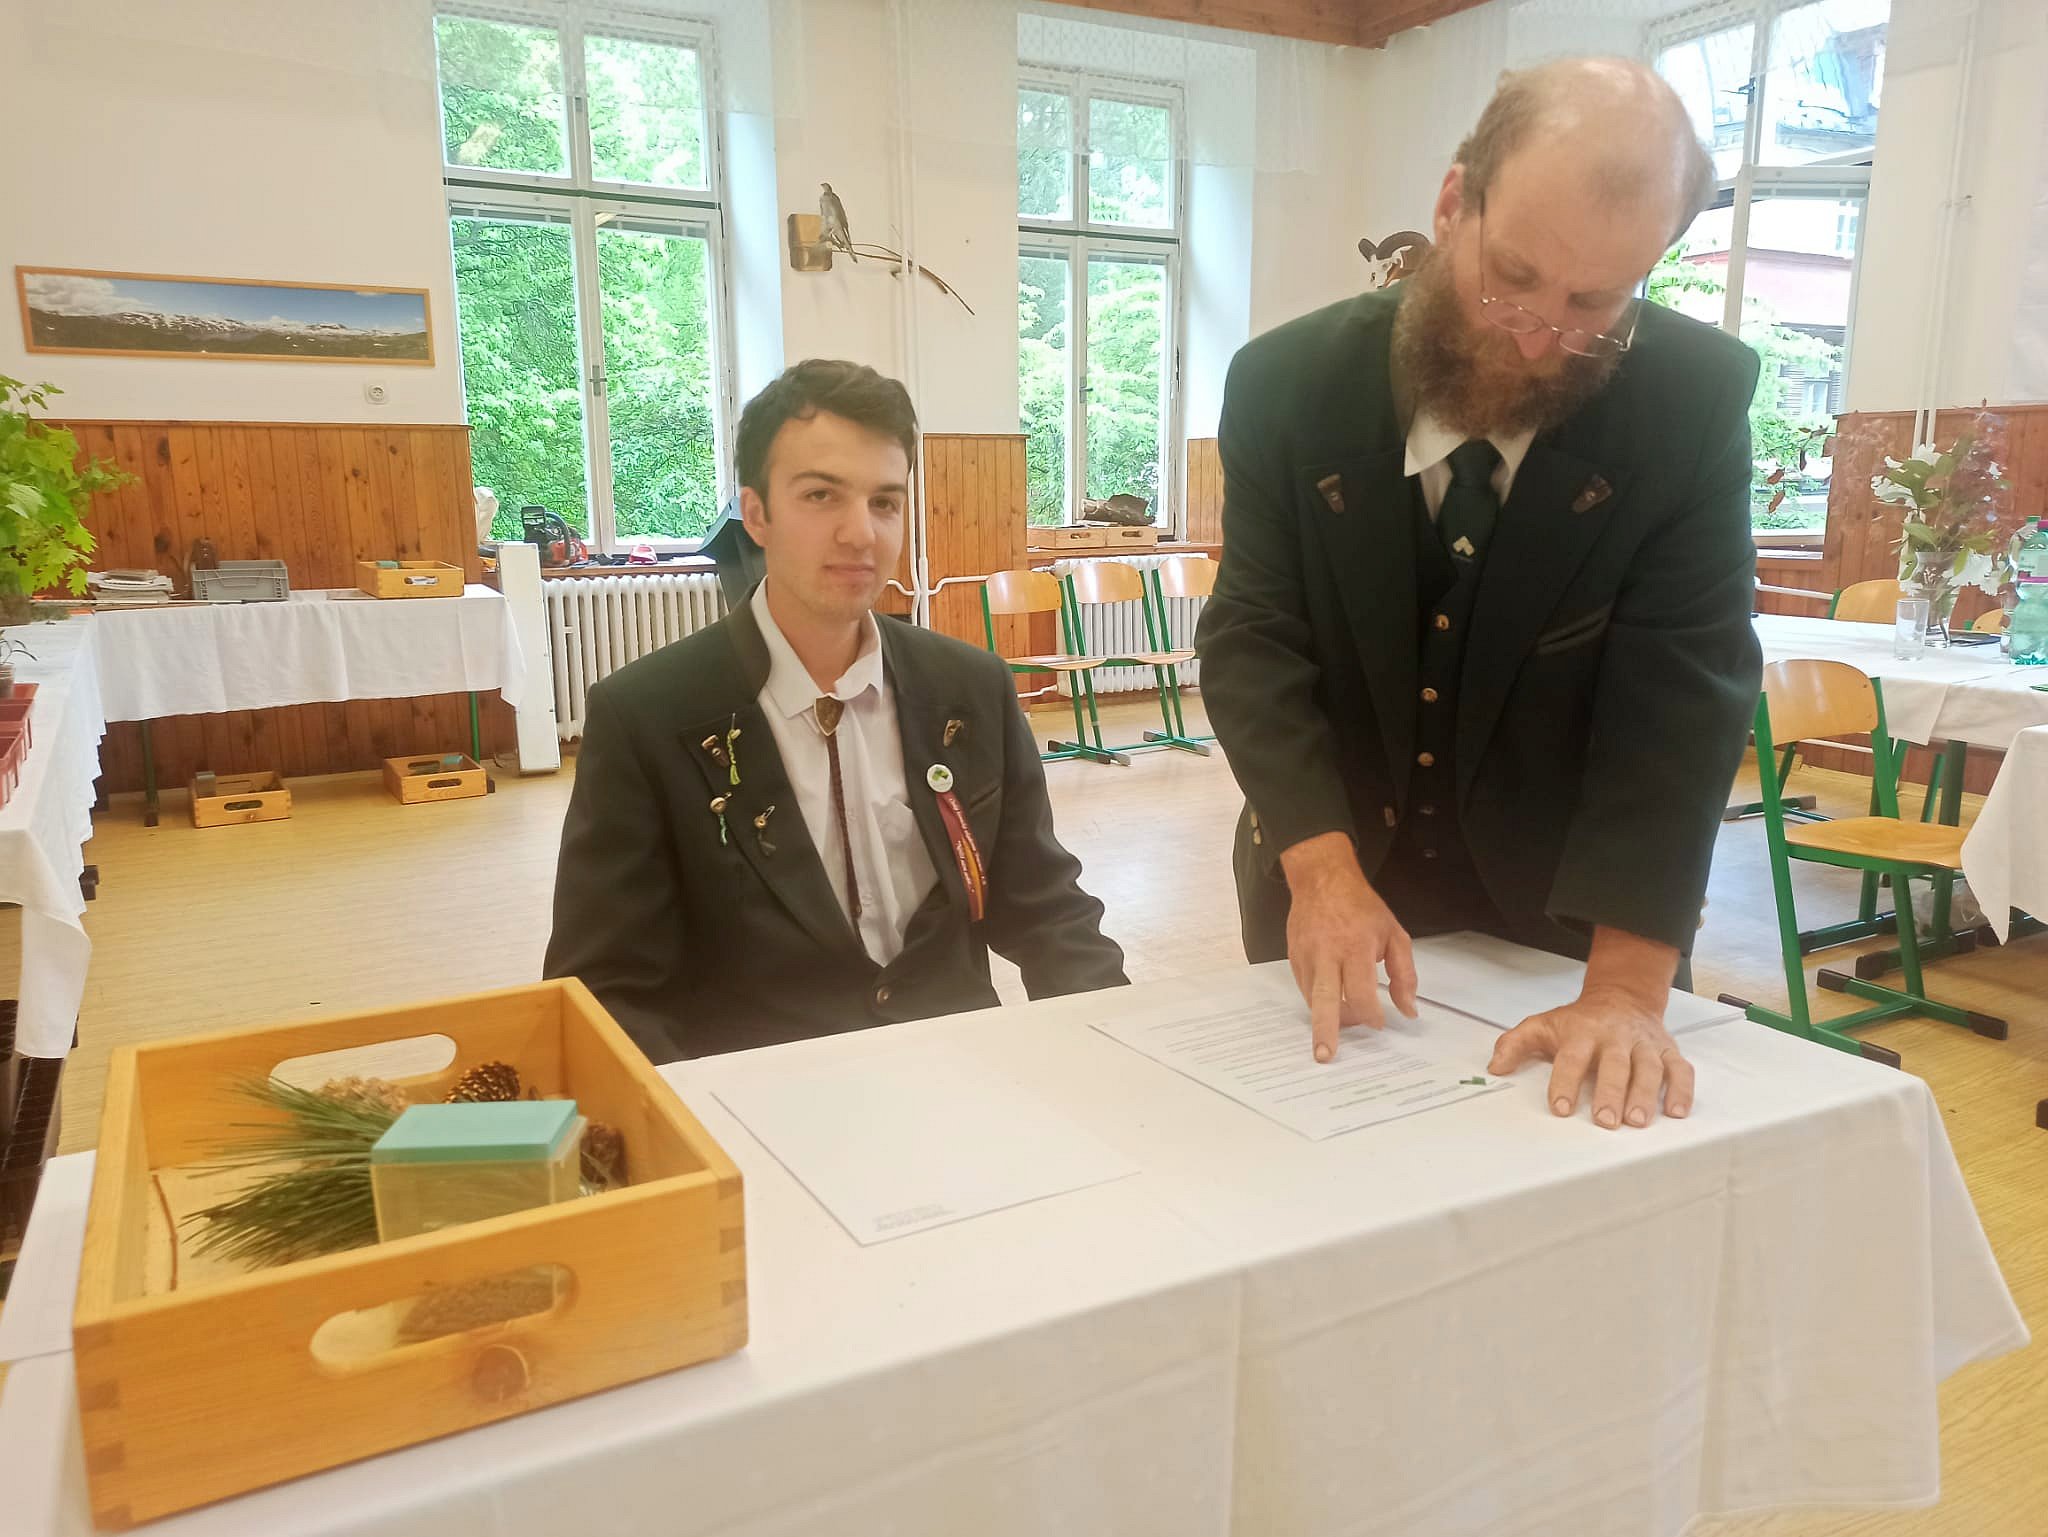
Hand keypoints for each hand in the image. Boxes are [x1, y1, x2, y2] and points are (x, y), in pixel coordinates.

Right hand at [1279, 833, 1418, 1062]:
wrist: (1322, 880)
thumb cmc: (1361, 907)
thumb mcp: (1394, 934)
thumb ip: (1404, 974)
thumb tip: (1408, 1010)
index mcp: (1356, 946)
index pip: (1362, 992)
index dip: (1371, 1014)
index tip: (1379, 1022)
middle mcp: (1327, 953)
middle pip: (1326, 1000)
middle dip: (1326, 1031)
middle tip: (1326, 1056)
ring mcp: (1307, 956)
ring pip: (1313, 999)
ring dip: (1326, 1018)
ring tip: (1337, 1032)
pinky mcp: (1294, 958)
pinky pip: (1305, 989)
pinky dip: (1319, 1001)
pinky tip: (1331, 1003)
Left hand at [1489, 984, 1693, 1127]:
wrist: (1621, 997)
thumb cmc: (1579, 1021)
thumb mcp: (1543, 1025)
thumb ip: (1515, 1044)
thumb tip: (1494, 1067)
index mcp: (1583, 1031)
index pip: (1572, 1057)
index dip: (1566, 1082)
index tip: (1560, 1107)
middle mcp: (1615, 1037)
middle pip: (1615, 1064)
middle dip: (1610, 1092)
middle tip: (1605, 1120)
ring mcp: (1644, 1044)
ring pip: (1649, 1068)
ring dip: (1645, 1095)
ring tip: (1637, 1121)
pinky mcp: (1668, 1051)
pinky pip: (1680, 1070)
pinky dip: (1682, 1090)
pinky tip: (1677, 1112)